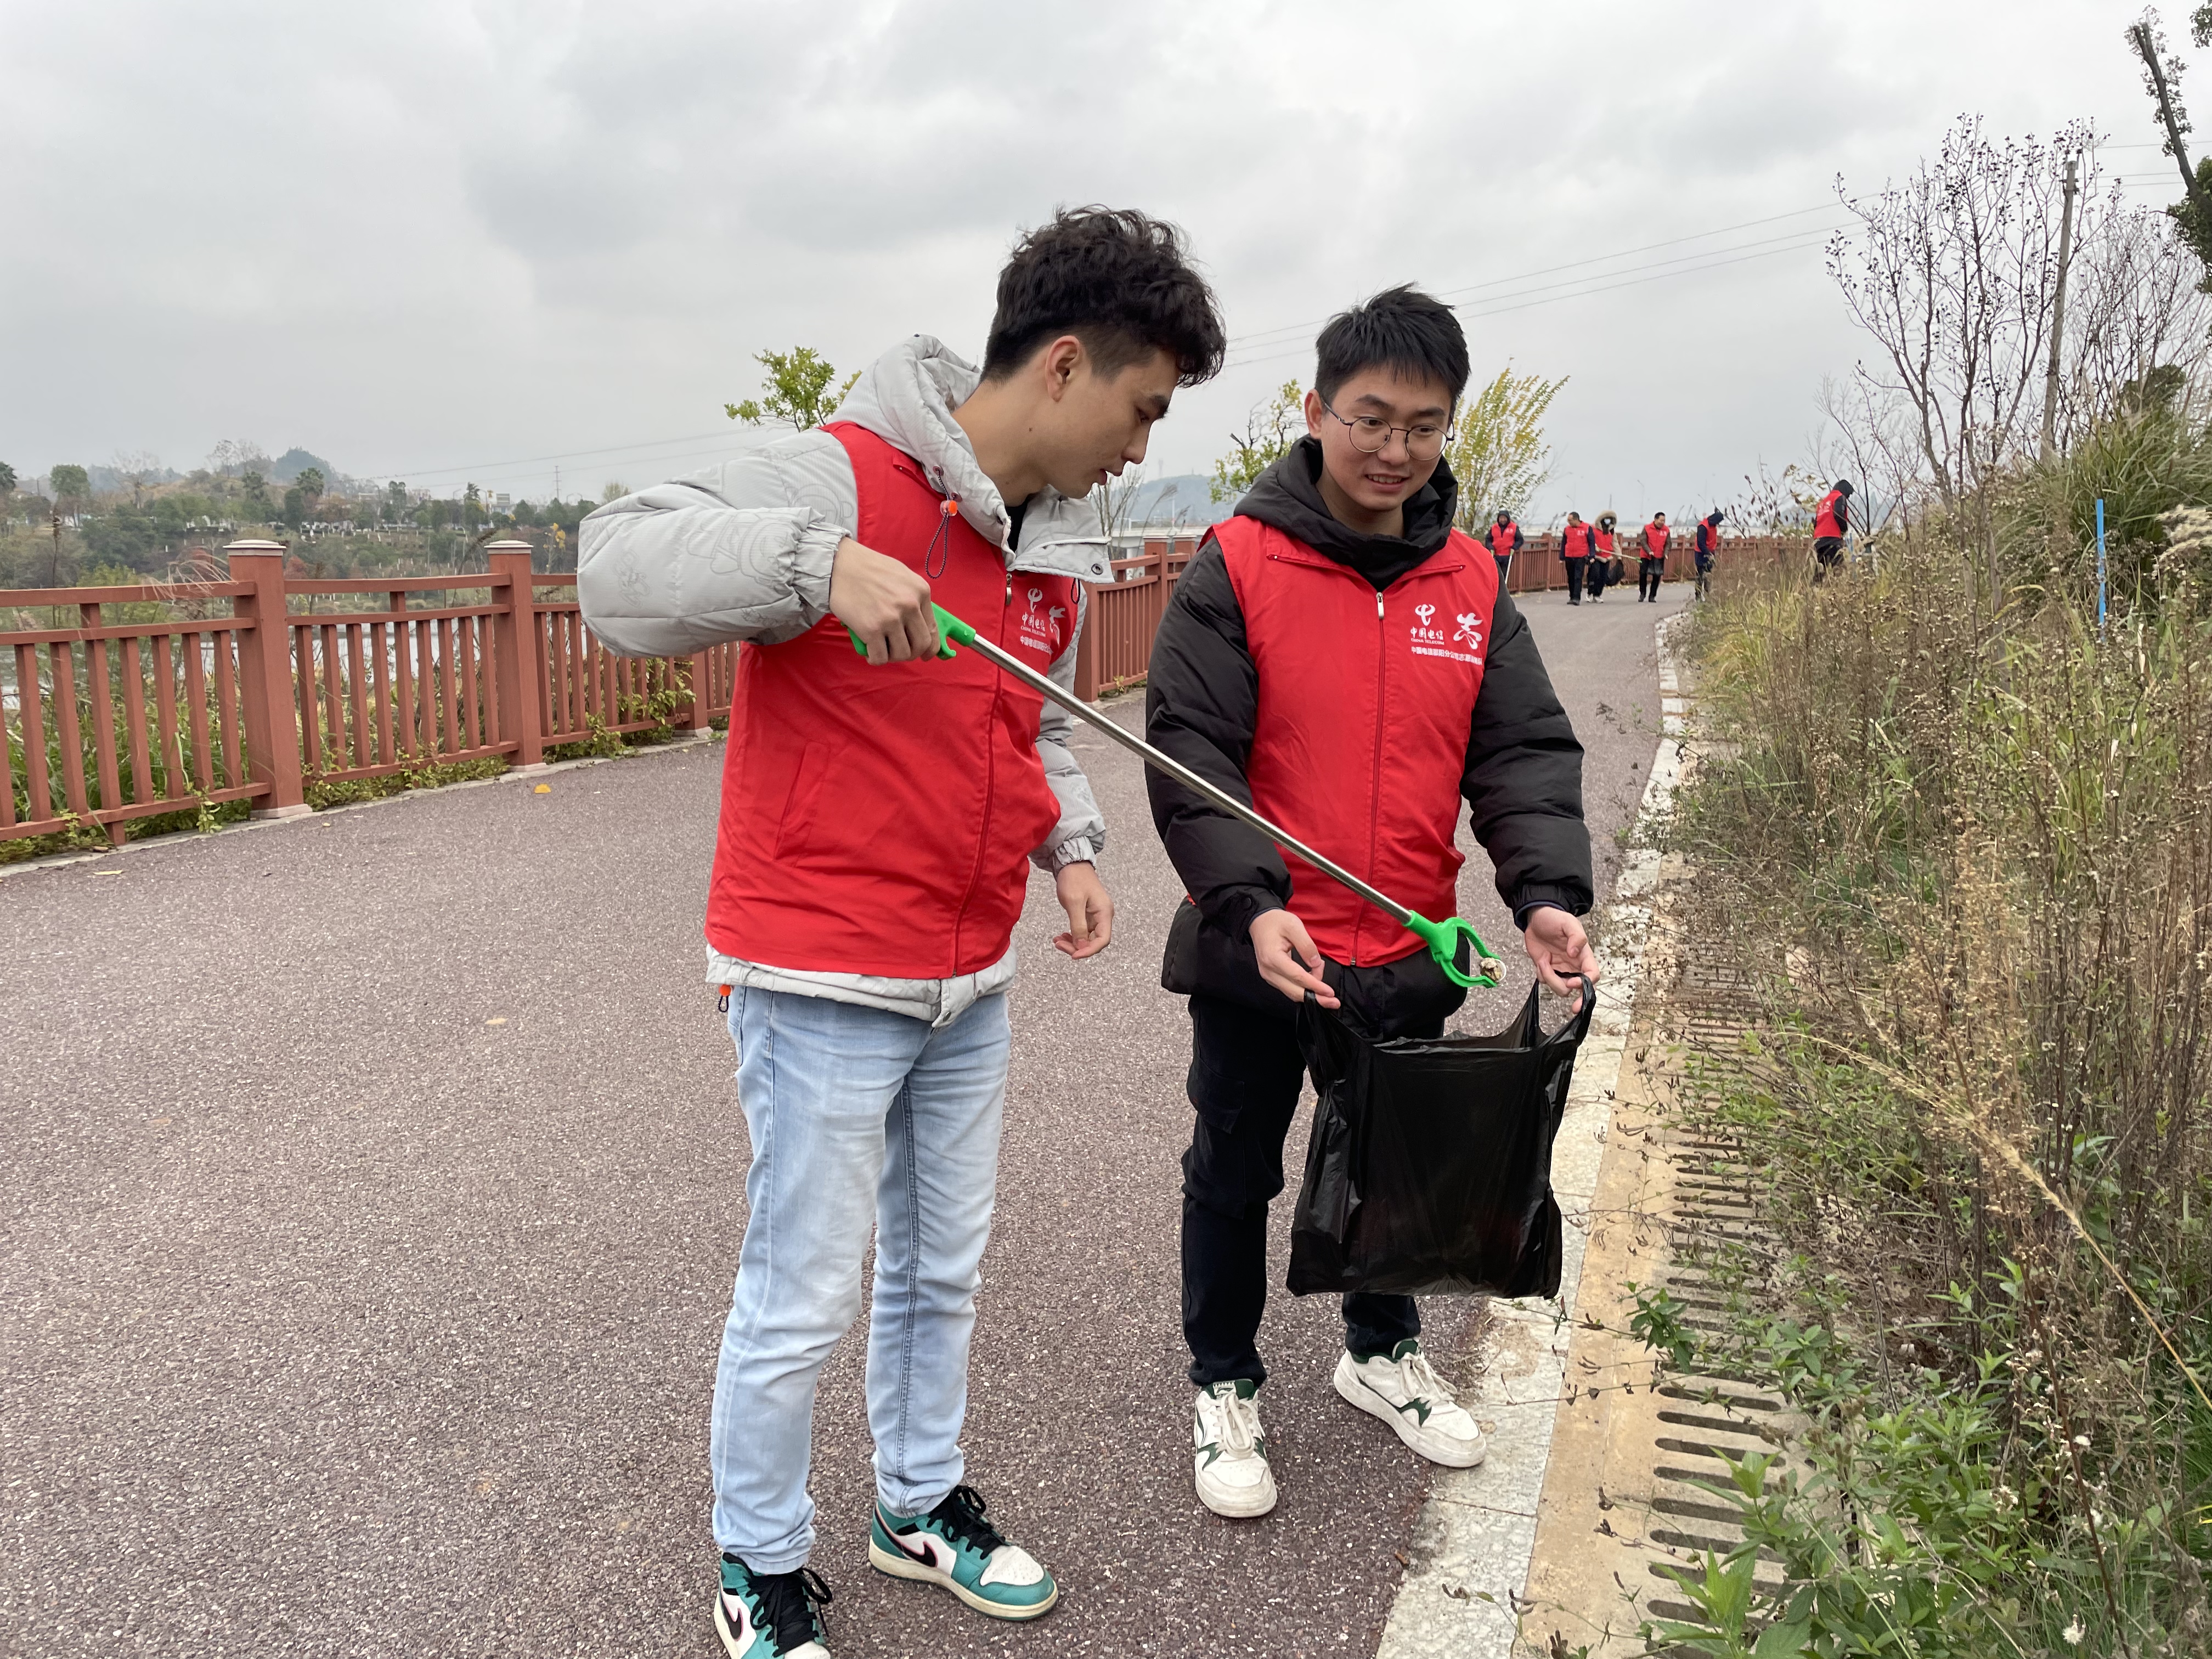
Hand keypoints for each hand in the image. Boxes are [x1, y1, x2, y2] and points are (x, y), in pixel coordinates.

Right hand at [830, 537, 936, 663]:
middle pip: (920, 645)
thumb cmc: (869, 568)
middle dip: (911, 653)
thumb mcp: (902, 576)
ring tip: (882, 649)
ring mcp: (891, 618)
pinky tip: (870, 653)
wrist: (840, 564)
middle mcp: (910, 606)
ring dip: (892, 657)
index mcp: (921, 592)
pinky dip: (876, 659)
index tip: (925, 655)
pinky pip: (880, 657)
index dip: (930, 647)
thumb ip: (914, 598)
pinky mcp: (871, 629)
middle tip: (898, 651)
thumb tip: (920, 625)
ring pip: (902, 654)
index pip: (932, 629)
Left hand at [1053, 863, 1113, 959]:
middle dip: (1078, 947)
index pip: (1102, 940)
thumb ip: (1078, 925)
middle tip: (1059, 945)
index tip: (1073, 955)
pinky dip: (1072, 936)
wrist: (1071, 863)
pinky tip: (1061, 936)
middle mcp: (1103, 916)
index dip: (1089, 950)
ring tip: (1057, 941)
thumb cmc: (1074, 879)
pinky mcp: (1088, 915)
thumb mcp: (1074, 902)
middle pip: (1095, 941)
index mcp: (1104, 913)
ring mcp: (1096, 916)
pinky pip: (1082, 931)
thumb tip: (1081, 946)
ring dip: (1073, 943)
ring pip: (1087, 938)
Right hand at [1250, 909, 1336, 1007]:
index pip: (1297, 977)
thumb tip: (1316, 964)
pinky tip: (1315, 980)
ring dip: (1310, 994)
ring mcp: (1269, 976)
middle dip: (1315, 998)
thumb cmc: (1276, 922)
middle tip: (1334, 1002)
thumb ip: (1306, 945)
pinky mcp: (1272, 977)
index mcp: (1272, 958)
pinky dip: (1303, 988)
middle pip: (1294, 991)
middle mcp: (1268, 971)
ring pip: (1292, 992)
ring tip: (1326, 989)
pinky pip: (1289, 988)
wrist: (1260, 923)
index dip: (1315, 986)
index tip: (1330, 992)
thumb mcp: (1294, 925)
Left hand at [1523, 906, 1600, 1012]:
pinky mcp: (1547, 971)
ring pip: (1561, 988)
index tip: (1574, 983)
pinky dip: (1541, 973)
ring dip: (1550, 977)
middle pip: (1580, 989)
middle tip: (1574, 1007)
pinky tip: (1541, 959)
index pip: (1592, 975)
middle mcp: (1574, 966)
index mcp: (1583, 956)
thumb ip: (1576, 937)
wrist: (1536, 919)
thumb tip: (1575, 953)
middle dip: (1579, 1000)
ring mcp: (1560, 970)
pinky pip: (1545, 981)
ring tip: (1544, 959)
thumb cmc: (1555, 919)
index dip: (1586, 983)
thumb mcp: (1568, 923)